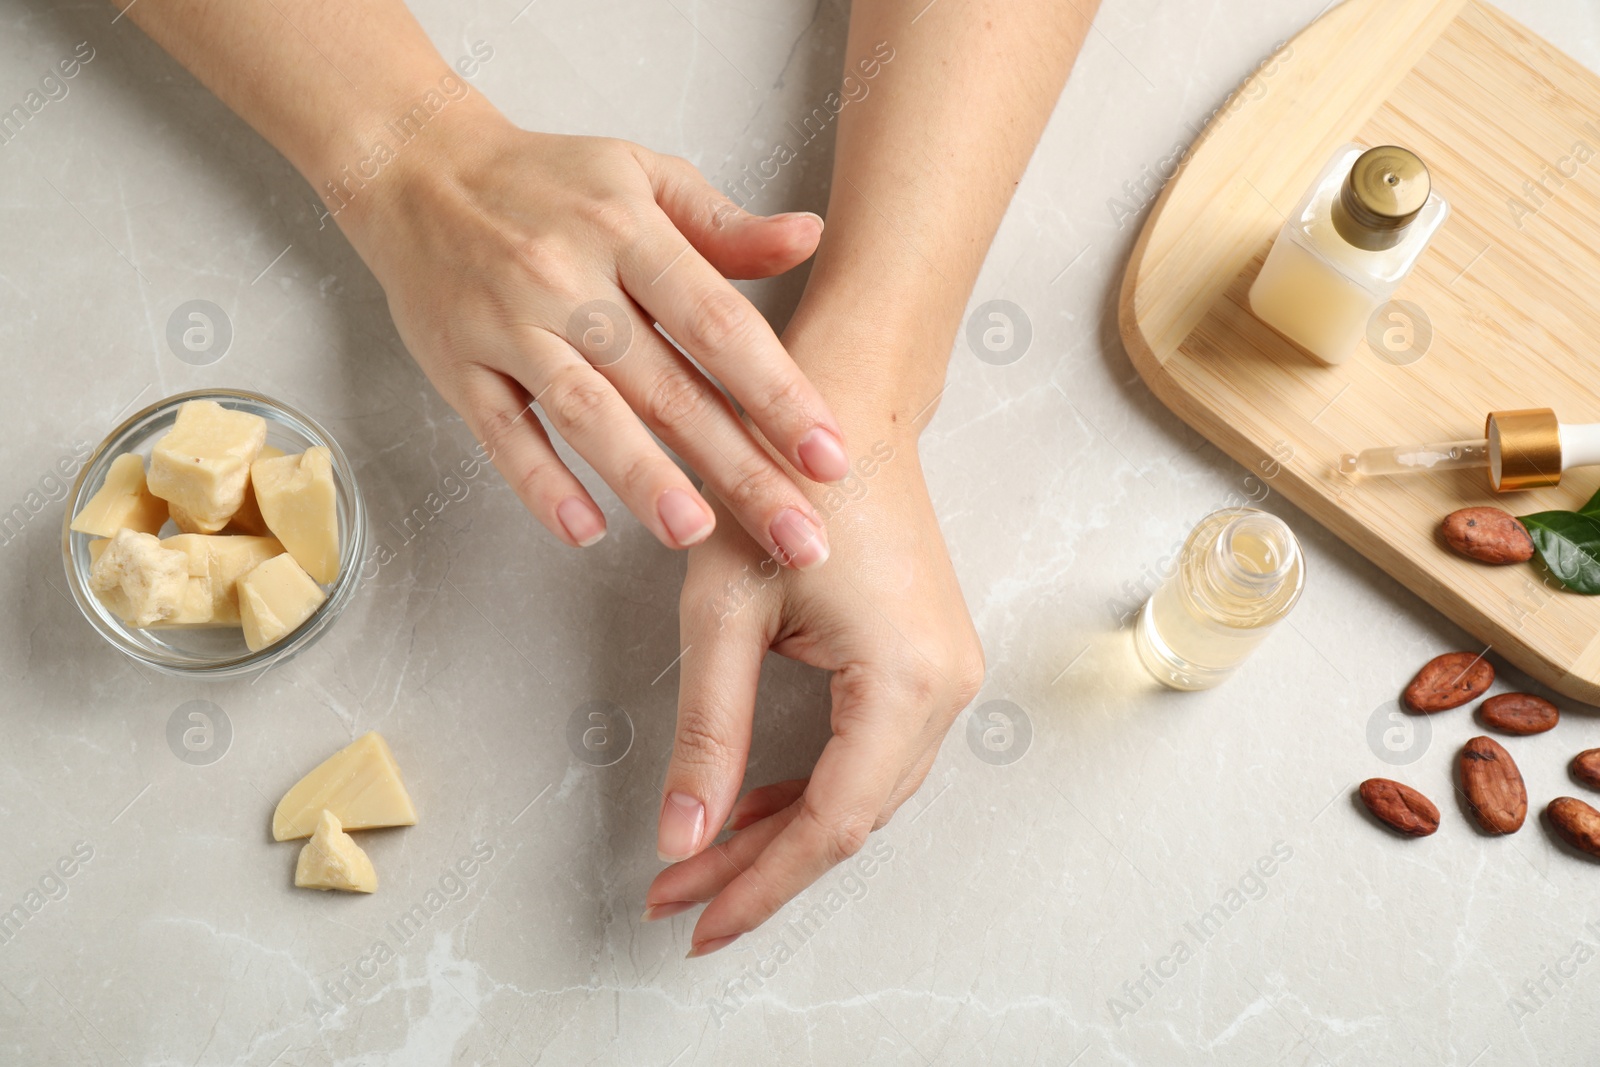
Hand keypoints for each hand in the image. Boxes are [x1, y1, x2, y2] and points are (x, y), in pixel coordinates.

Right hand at [340, 100, 842, 565]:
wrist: (416, 168)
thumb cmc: (548, 182)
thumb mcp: (644, 177)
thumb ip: (725, 225)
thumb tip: (811, 240)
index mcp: (628, 230)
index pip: (719, 323)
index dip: (779, 393)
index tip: (829, 455)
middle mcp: (569, 278)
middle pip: (667, 388)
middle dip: (739, 468)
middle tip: (798, 538)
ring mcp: (508, 325)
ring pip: (586, 414)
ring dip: (644, 479)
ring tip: (699, 536)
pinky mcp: (455, 365)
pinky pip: (502, 433)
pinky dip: (540, 484)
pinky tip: (585, 530)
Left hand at [641, 400, 983, 954]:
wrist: (846, 403)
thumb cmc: (783, 482)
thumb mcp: (722, 612)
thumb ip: (707, 735)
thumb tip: (680, 840)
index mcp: (906, 681)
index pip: (829, 824)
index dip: (758, 885)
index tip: (693, 924)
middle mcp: (947, 689)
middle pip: (850, 819)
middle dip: (760, 866)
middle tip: (675, 896)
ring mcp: (947, 675)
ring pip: (862, 795)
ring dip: (782, 832)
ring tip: (698, 860)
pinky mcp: (930, 661)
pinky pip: (872, 755)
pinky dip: (812, 787)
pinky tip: (754, 806)